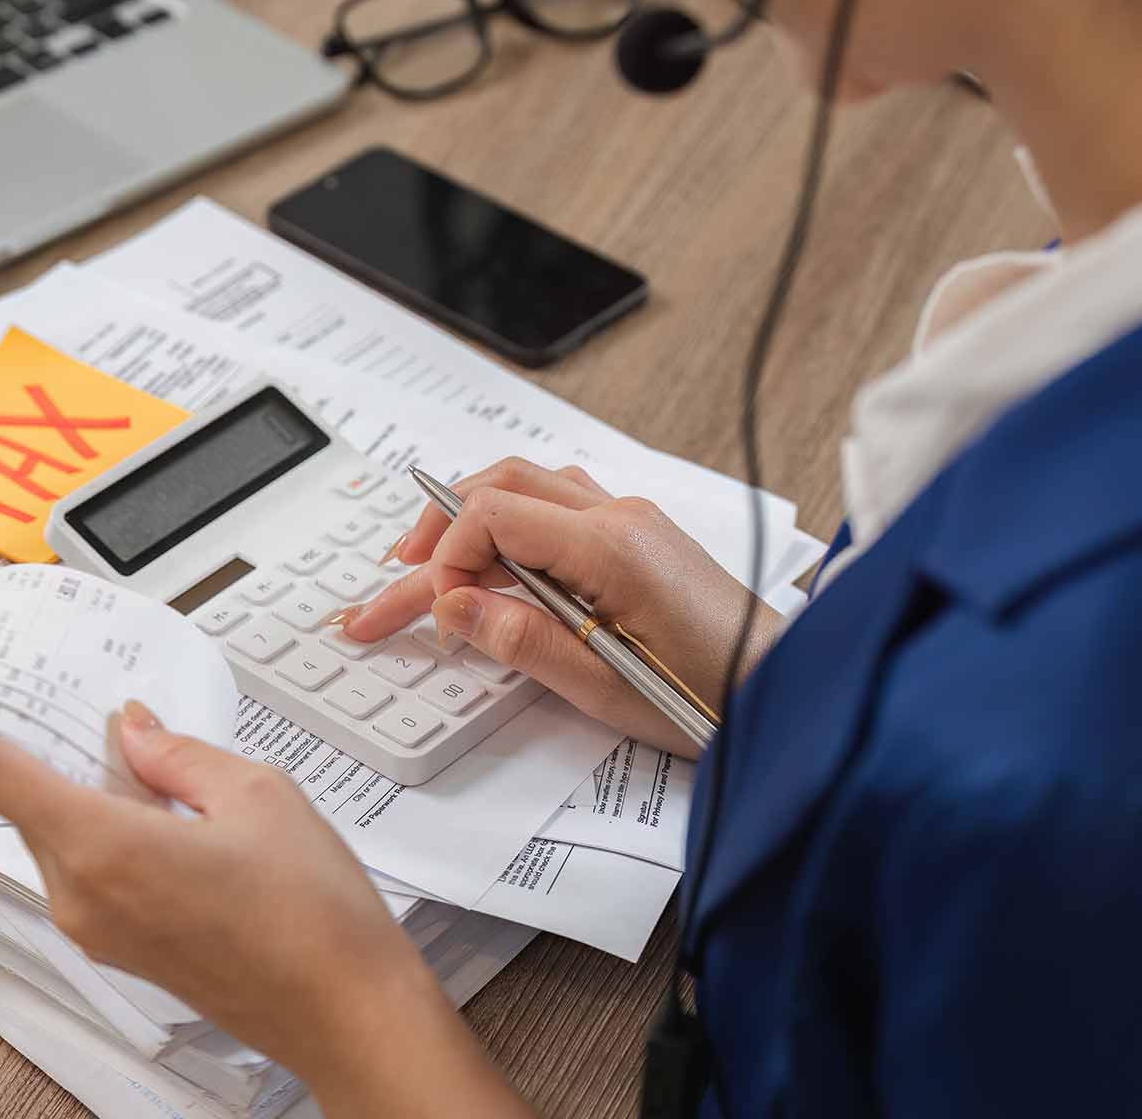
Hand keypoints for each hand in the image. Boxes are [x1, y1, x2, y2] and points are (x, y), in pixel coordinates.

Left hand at [0, 650, 530, 1118]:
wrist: (347, 1014)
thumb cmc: (314, 917)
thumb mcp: (254, 793)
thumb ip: (172, 751)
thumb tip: (127, 728)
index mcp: (101, 845)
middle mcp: (79, 894)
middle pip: (42, 788)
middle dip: (86, 752)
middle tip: (157, 745)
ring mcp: (95, 926)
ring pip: (75, 824)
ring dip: (123, 796)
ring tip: (218, 815)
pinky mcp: (118, 943)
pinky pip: (98, 861)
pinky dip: (132, 830)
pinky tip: (204, 840)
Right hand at [343, 458, 781, 757]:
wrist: (783, 691)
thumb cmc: (711, 696)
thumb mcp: (603, 685)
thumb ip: (520, 639)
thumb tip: (452, 605)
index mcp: (611, 547)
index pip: (493, 515)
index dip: (445, 559)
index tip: (432, 611)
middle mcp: (621, 517)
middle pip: (502, 483)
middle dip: (439, 525)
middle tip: (396, 573)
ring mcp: (632, 521)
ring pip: (528, 485)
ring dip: (472, 515)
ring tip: (431, 561)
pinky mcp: (639, 538)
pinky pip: (557, 505)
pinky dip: (510, 523)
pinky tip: (492, 561)